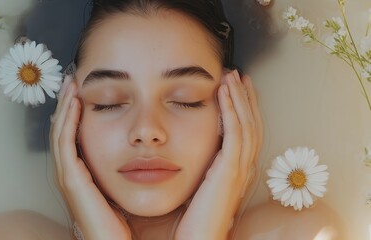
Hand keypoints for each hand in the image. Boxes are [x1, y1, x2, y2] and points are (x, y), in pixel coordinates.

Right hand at [50, 76, 130, 239]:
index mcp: (83, 172)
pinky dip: (68, 122)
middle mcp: (72, 173)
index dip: (75, 111)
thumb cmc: (126, 218)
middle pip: (63, 130)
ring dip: (64, 107)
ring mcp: (69, 177)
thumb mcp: (126, 183)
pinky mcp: (72, 181)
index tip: (83, 88)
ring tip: (71, 84)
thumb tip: (144, 142)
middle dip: (66, 103)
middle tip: (72, 78)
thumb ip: (129, 163)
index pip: (74, 135)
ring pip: (60, 133)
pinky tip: (74, 103)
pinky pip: (66, 144)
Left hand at [175, 70, 262, 239]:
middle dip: (246, 97)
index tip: (238, 87)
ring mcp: (240, 168)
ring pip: (246, 123)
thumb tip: (200, 146)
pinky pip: (233, 132)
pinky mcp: (230, 170)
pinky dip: (230, 110)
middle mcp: (245, 166)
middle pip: (252, 123)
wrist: (201, 236)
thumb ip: (208, 164)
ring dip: (239, 97)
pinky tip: (223, 93)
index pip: (247, 130)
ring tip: (231, 76)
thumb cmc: (199, 214)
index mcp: (239, 168)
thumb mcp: (205, 182)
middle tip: (239, 75)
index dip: (245, 107)